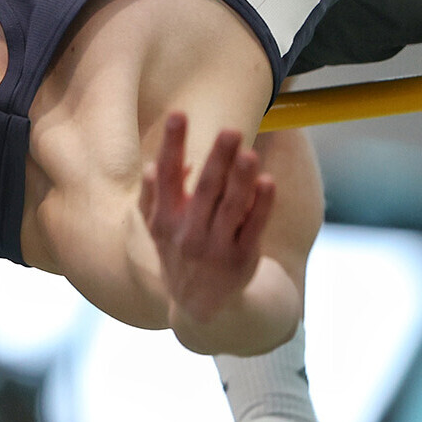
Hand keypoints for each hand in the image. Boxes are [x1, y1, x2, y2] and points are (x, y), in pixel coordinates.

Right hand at [140, 111, 276, 323]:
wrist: (200, 306)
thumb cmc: (179, 254)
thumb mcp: (157, 229)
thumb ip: (153, 195)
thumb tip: (158, 162)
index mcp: (164, 220)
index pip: (167, 176)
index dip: (172, 145)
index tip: (179, 114)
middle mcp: (189, 234)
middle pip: (205, 190)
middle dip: (217, 160)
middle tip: (230, 131)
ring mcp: (216, 248)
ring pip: (231, 208)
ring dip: (241, 180)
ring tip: (250, 154)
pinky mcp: (243, 258)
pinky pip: (254, 228)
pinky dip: (262, 206)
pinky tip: (268, 183)